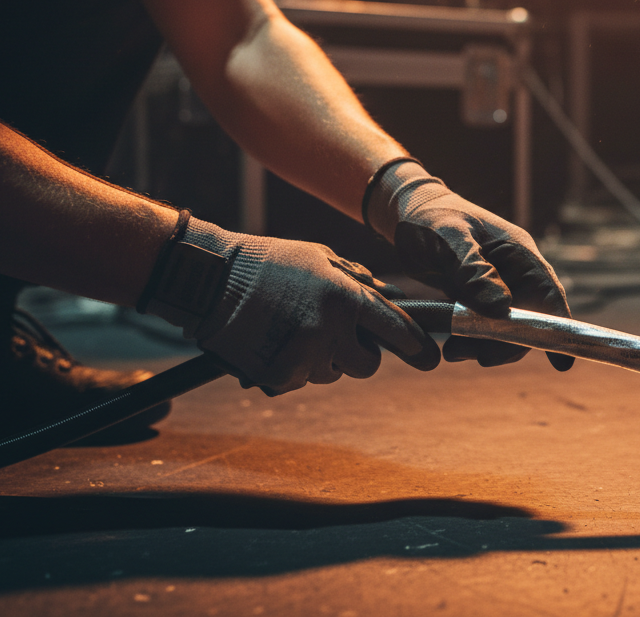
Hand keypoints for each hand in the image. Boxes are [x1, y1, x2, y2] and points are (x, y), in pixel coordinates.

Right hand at [142, 216, 439, 393]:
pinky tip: (274, 342)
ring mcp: (304, 355)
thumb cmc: (269, 263)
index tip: (429, 358)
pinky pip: (300, 381)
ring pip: (331, 374)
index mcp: (346, 296)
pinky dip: (292, 368)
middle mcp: (331, 329)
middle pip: (367, 365)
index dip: (417, 347)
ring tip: (291, 329)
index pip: (397, 330)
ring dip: (320, 359)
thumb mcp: (321, 259)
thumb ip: (358, 281)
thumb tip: (393, 300)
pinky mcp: (279, 376)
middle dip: (357, 355)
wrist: (210, 280)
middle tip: (334, 336)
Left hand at [365, 159, 573, 369]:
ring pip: (506, 329)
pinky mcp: (478, 299)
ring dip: (486, 346)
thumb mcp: (449, 239)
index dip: (558, 328)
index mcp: (519, 254)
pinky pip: (486, 327)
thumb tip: (501, 308)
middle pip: (529, 320)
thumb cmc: (432, 218)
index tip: (562, 363)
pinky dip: (473, 340)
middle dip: (507, 344)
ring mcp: (498, 287)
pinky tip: (451, 346)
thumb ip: (473, 271)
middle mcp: (515, 273)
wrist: (409, 214)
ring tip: (453, 351)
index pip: (548, 294)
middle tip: (475, 355)